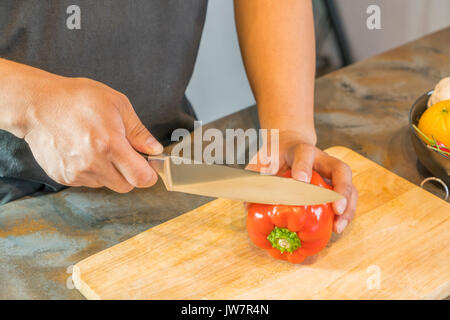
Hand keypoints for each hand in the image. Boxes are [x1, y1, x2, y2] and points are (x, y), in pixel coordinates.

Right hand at [23, 76, 161, 192]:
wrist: (37, 104)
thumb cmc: (77, 99)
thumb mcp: (117, 104)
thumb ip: (139, 131)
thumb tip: (154, 150)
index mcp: (110, 145)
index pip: (141, 179)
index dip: (149, 174)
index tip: (149, 164)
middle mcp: (93, 164)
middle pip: (126, 185)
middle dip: (130, 172)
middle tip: (124, 152)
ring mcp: (76, 173)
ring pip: (107, 184)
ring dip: (110, 171)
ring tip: (99, 147)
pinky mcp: (63, 177)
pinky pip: (88, 182)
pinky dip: (92, 171)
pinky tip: (84, 151)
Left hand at [246, 131, 356, 233]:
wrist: (287, 145)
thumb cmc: (274, 155)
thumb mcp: (260, 161)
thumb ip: (254, 178)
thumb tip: (249, 205)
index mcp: (300, 150)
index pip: (304, 154)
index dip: (303, 167)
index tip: (300, 181)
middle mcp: (321, 159)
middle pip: (340, 168)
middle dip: (340, 190)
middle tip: (335, 209)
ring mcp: (331, 171)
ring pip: (349, 185)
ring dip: (347, 207)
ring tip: (338, 227)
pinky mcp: (335, 184)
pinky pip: (347, 197)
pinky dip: (345, 213)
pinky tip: (337, 228)